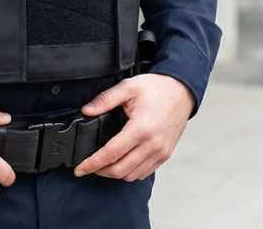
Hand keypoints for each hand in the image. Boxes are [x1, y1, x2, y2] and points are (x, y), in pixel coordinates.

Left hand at [73, 74, 194, 181]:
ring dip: (115, 173)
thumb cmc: (158, 88)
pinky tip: (122, 162)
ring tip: (104, 164)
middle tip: (88, 166)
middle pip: (120, 170)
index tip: (80, 169)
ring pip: (132, 175)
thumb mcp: (128, 87)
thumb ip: (105, 99)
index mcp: (141, 128)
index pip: (111, 154)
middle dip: (100, 171)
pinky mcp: (165, 155)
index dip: (92, 164)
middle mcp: (152, 144)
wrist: (182, 91)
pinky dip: (130, 172)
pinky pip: (144, 173)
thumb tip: (86, 110)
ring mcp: (160, 152)